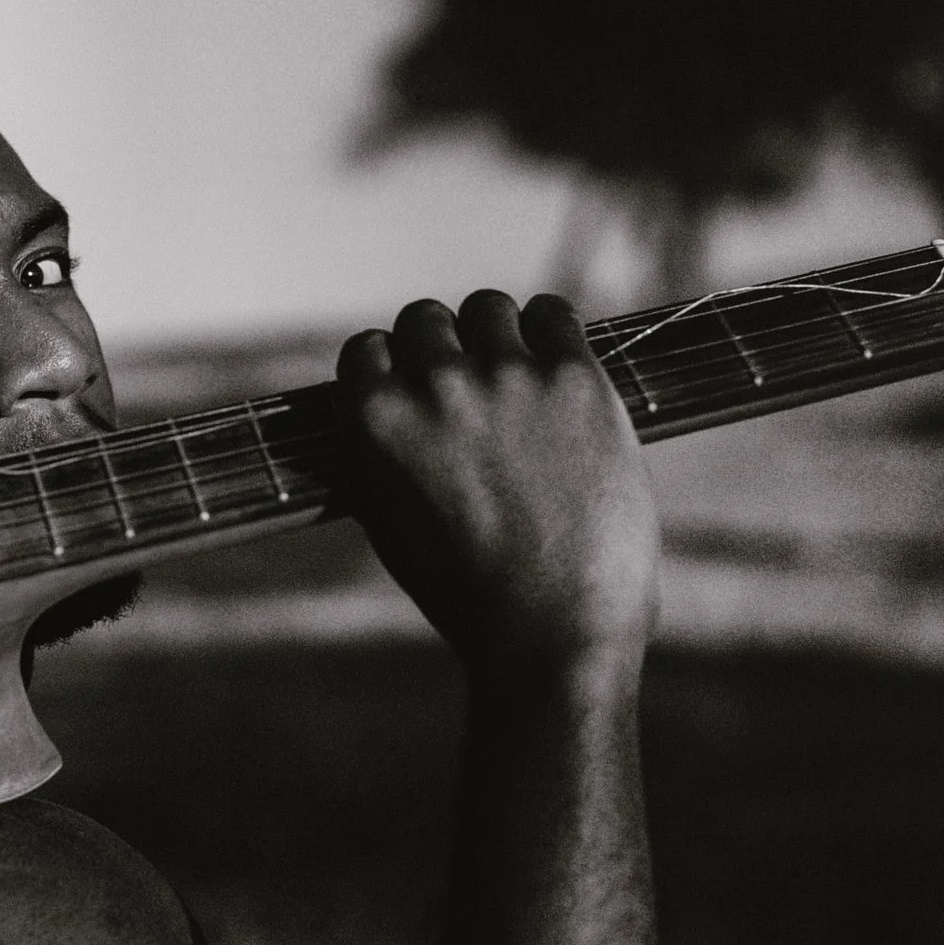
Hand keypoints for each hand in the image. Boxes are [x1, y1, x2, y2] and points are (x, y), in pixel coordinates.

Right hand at [335, 291, 657, 684]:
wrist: (551, 635)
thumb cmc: (469, 596)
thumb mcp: (389, 525)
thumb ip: (380, 456)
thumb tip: (385, 411)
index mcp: (376, 422)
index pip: (368, 347)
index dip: (392, 369)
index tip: (412, 389)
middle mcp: (435, 387)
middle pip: (427, 319)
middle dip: (443, 350)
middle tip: (470, 391)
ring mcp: (508, 377)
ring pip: (489, 309)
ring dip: (497, 337)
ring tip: (517, 378)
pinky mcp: (575, 380)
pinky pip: (555, 314)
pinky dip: (552, 332)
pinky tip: (558, 365)